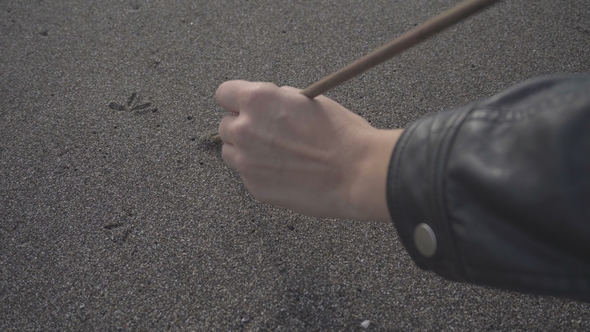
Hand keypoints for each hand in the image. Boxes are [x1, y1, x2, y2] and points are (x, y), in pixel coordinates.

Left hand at [216, 80, 402, 221]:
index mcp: (258, 100)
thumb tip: (268, 103)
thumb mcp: (309, 101)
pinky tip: (286, 172)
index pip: (223, 94)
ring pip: (230, 153)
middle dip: (242, 127)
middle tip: (268, 133)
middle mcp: (245, 129)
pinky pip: (247, 176)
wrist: (357, 173)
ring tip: (276, 154)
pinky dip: (260, 173)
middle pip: (225, 126)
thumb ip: (278, 100)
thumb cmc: (341, 134)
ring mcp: (247, 162)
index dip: (236, 100)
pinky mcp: (255, 187)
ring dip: (246, 151)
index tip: (244, 106)